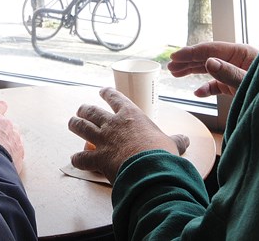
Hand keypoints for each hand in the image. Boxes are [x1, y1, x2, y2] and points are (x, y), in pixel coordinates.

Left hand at [68, 87, 188, 183]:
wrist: (149, 168)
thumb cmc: (161, 152)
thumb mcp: (171, 143)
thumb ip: (176, 141)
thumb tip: (186, 139)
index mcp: (130, 115)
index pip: (115, 98)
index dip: (107, 93)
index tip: (102, 91)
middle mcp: (113, 123)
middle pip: (92, 111)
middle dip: (85, 109)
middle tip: (81, 109)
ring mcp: (103, 139)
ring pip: (82, 127)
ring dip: (75, 124)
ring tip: (72, 122)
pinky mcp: (98, 157)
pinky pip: (82, 157)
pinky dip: (77, 158)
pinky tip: (74, 158)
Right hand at [167, 41, 257, 96]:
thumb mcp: (250, 82)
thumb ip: (229, 73)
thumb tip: (208, 61)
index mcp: (241, 53)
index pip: (211, 49)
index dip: (191, 52)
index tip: (174, 56)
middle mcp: (237, 60)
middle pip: (207, 56)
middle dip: (188, 61)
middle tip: (170, 66)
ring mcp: (236, 73)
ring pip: (210, 69)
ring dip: (192, 71)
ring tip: (175, 74)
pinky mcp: (237, 85)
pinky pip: (218, 84)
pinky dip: (207, 88)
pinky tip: (197, 93)